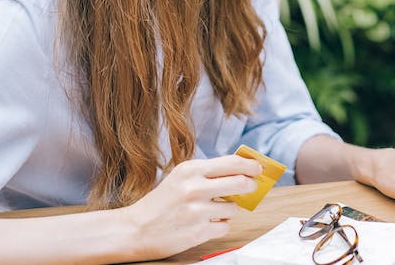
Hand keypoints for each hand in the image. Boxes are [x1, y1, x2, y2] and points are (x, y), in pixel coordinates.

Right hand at [116, 155, 261, 260]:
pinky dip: (219, 225)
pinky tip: (204, 223)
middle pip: (241, 183)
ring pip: (233, 208)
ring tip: (210, 210)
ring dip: (228, 210)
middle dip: (250, 186)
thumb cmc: (162, 202)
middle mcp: (195, 188)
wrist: (136, 229)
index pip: (233, 163)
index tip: (259, 168)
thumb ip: (208, 173)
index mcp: (191, 170)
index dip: (251, 165)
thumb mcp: (181, 177)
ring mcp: (198, 211)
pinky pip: (225, 226)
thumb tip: (242, 170)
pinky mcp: (199, 232)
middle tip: (250, 187)